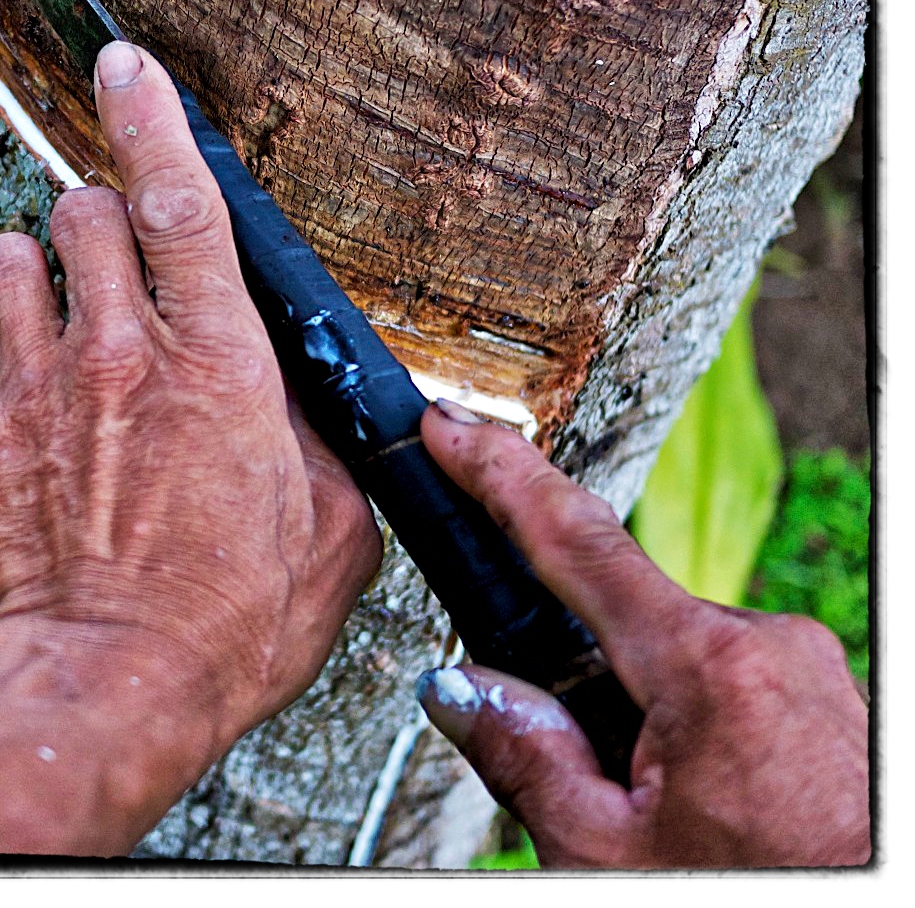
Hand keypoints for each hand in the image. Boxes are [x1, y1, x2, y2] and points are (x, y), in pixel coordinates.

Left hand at [0, 40, 380, 843]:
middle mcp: (119, 351)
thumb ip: (320, 445)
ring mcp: (33, 386)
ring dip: (18, 270)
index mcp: (216, 361)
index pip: (181, 202)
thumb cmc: (225, 625)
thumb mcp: (329, 534)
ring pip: (0, 256)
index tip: (126, 63)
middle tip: (106, 265)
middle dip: (92, 218)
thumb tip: (309, 406)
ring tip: (33, 312)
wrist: (106, 691)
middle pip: (81, 211)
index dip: (153, 118)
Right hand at [415, 402, 869, 868]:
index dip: (499, 476)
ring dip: (647, 723)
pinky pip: (734, 690)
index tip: (452, 429)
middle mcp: (770, 648)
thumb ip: (526, 760)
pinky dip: (699, 738)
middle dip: (583, 685)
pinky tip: (710, 817)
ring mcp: (811, 674)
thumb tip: (462, 691)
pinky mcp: (835, 705)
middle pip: (626, 622)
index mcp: (708, 668)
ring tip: (665, 828)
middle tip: (587, 786)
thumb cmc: (763, 907)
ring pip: (679, 664)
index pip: (574, 542)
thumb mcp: (608, 860)